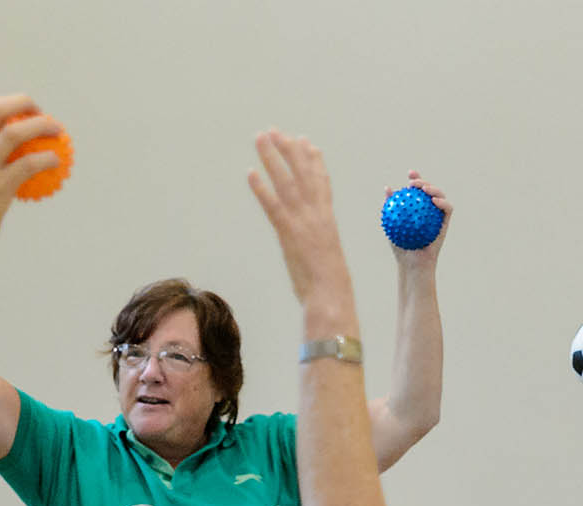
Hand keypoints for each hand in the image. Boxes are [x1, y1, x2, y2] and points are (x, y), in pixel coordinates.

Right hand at [0, 97, 64, 261]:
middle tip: (42, 113)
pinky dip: (46, 158)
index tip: (22, 110)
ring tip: (57, 131)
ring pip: (14, 132)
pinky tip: (57, 162)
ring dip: (40, 125)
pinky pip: (28, 164)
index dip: (3, 100)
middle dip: (22, 102)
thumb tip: (10, 170)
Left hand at [247, 129, 353, 311]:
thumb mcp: (329, 258)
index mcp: (328, 219)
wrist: (330, 297)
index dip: (313, 160)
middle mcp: (317, 214)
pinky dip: (262, 188)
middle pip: (302, 173)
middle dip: (289, 150)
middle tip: (275, 130)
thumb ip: (320, 244)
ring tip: (261, 138)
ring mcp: (303, 222)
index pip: (321, 182)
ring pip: (286, 181)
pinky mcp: (289, 233)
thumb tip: (314, 246)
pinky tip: (251, 173)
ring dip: (272, 158)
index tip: (305, 141)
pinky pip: (272, 205)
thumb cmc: (331, 286)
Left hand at [386, 171, 451, 269]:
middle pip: (429, 191)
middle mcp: (429, 211)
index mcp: (417, 210)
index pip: (417, 191)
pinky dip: (443, 203)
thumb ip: (390, 207)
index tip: (409, 173)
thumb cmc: (401, 249)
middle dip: (424, 181)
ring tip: (424, 189)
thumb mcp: (391, 226)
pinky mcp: (446, 224)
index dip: (416, 178)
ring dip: (434, 189)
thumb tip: (387, 188)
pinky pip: (447, 210)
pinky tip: (434, 201)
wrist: (413, 265)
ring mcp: (438, 217)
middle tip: (414, 182)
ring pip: (440, 197)